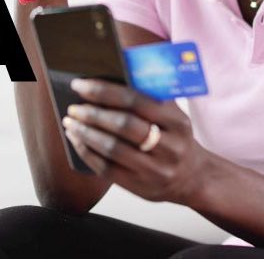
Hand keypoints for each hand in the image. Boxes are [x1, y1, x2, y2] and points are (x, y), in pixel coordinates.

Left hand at [62, 78, 210, 205]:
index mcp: (178, 121)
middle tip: (73, 107)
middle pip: (124, 125)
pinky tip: (77, 141)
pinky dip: (87, 153)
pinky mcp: (142, 187)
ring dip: (86, 134)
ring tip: (70, 122)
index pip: (136, 100)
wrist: (193, 177)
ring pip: (113, 149)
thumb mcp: (172, 114)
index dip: (104, 91)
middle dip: (93, 114)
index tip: (80, 84)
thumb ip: (148, 94)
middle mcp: (170, 147)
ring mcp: (156, 170)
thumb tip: (106, 76)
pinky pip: (108, 169)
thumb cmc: (173, 136)